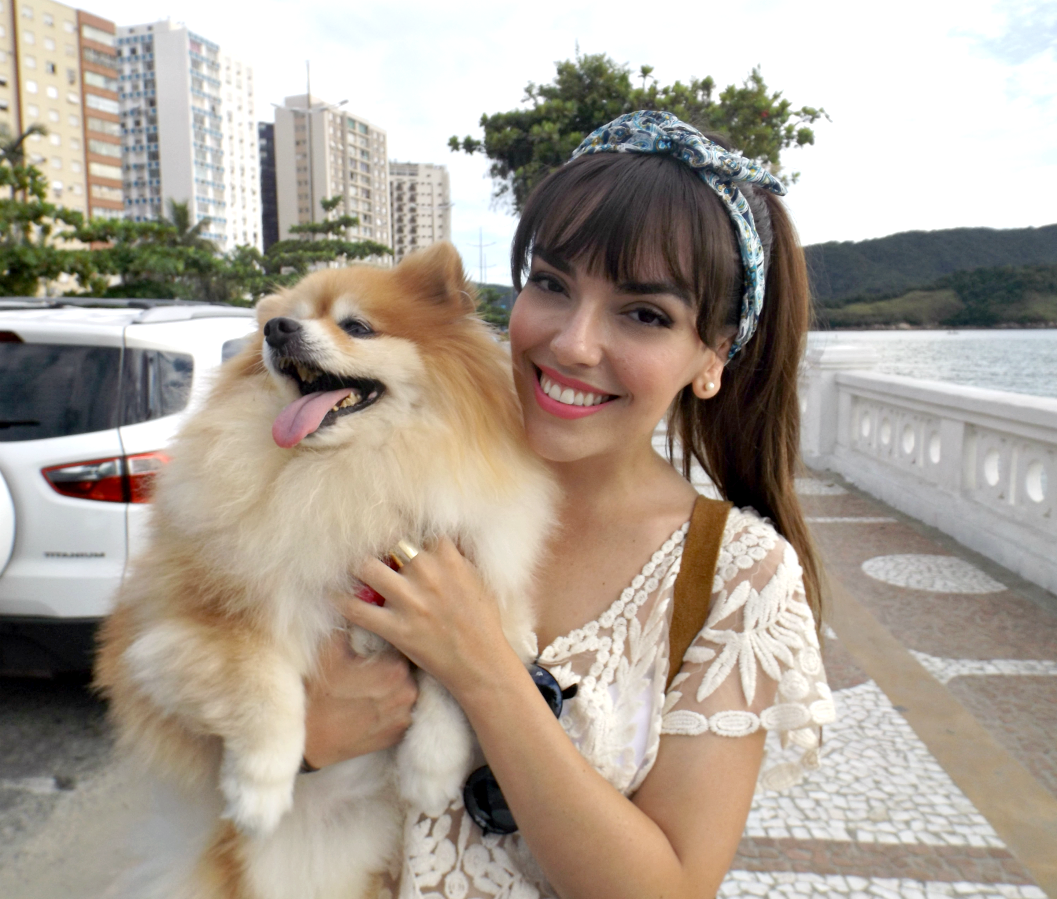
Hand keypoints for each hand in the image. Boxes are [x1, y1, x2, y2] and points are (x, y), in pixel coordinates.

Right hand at [302, 630, 418, 768]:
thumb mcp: (330, 647)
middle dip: (394, 663)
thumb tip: (363, 599)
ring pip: (407, 688)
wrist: (307, 738)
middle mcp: (408, 693)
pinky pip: (403, 711)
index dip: (391, 642)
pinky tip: (372, 703)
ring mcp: (405, 717)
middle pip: (409, 667)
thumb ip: (353, 619)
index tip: (377, 645)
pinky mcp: (399, 735)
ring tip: (370, 685)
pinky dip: (393, 706)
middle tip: (371, 665)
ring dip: (395, 685)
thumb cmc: (317, 690)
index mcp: (396, 669)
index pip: (404, 643)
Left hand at [341, 538, 519, 700]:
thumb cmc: (483, 622)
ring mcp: (409, 601)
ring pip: (367, 568)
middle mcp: (426, 574)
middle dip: (377, 542)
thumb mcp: (479, 579)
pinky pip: (358, 610)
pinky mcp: (396, 628)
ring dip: (356, 566)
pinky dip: (341, 601)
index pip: (420, 529)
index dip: (406, 527)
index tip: (395, 526)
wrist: (480, 662)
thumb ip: (460, 556)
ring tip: (349, 566)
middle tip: (365, 543)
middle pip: (388, 542)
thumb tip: (448, 537)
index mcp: (448, 559)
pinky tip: (333, 595)